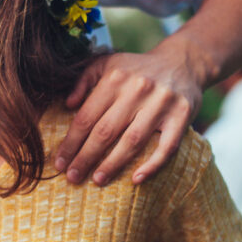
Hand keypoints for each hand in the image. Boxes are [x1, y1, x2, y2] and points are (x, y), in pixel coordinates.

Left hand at [54, 48, 201, 185]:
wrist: (182, 61)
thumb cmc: (136, 68)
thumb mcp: (106, 63)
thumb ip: (83, 80)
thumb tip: (68, 105)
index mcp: (115, 77)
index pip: (87, 116)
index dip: (71, 142)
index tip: (59, 162)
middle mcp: (137, 89)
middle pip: (106, 131)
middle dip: (86, 157)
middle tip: (72, 177)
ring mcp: (161, 103)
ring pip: (132, 141)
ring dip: (113, 164)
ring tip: (97, 180)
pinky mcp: (182, 116)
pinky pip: (167, 147)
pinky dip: (152, 165)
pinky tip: (136, 179)